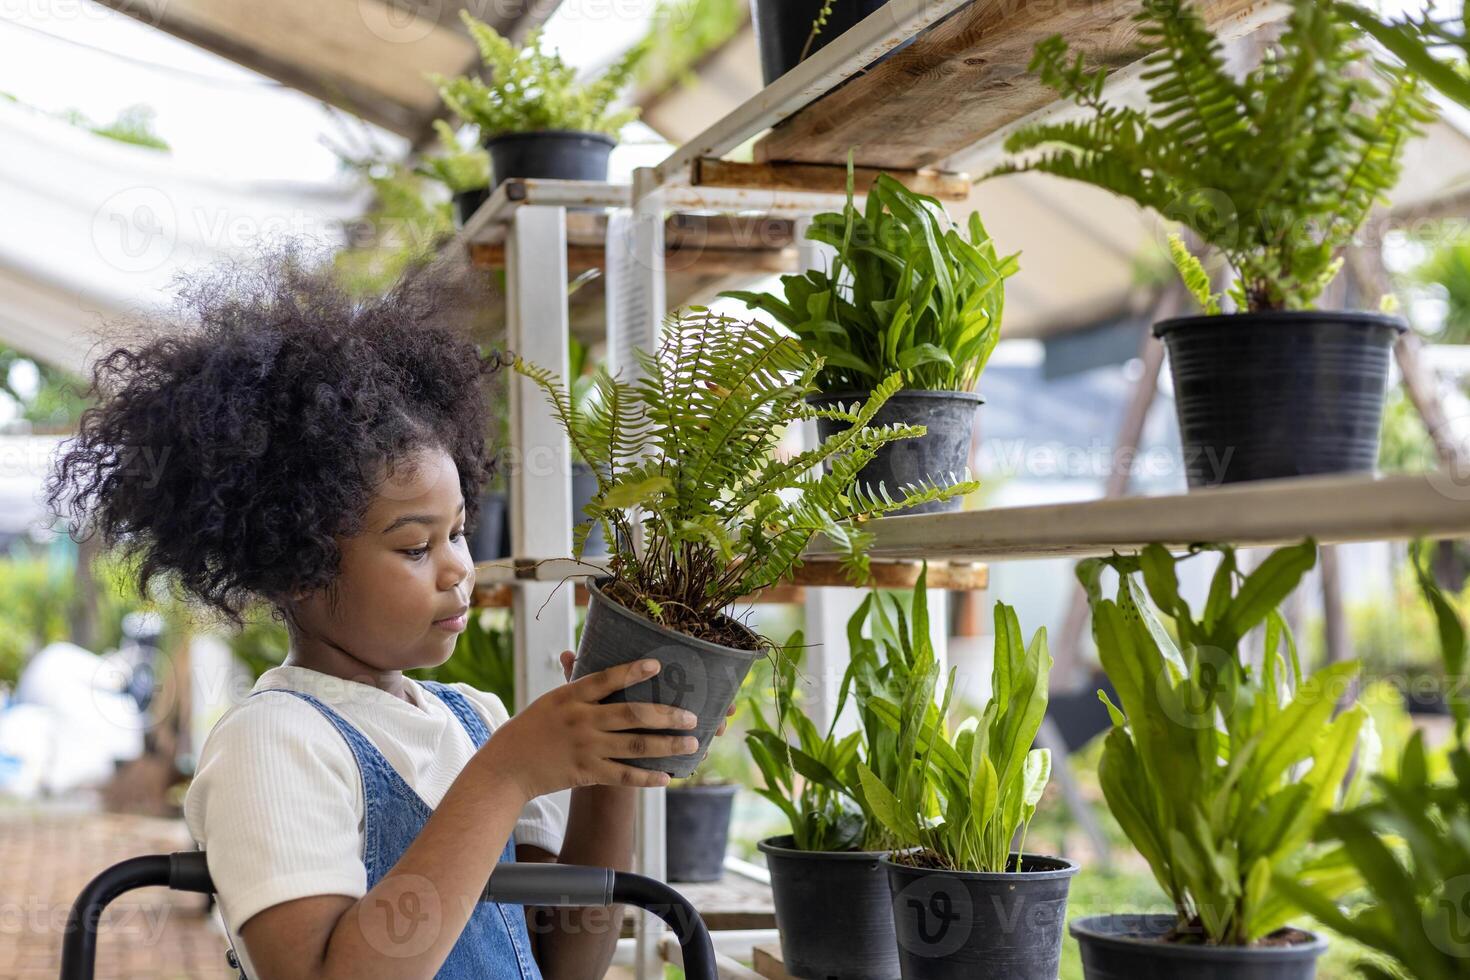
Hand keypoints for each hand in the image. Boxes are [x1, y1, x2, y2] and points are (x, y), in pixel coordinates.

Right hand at [480, 658, 698, 798]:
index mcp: (572, 696)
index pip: (607, 679)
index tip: (657, 665)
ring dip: (667, 745)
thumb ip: (573, 684)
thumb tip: (574, 654)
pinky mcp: (587, 773)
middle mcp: (582, 720)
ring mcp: (586, 748)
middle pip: (633, 714)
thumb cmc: (531, 728)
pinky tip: (667, 777)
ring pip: (636, 746)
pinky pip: (624, 776)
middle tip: (692, 716)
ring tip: (692, 743)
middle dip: (667, 715)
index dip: (633, 671)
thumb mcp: (550, 700)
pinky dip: (647, 778)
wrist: (507, 766)